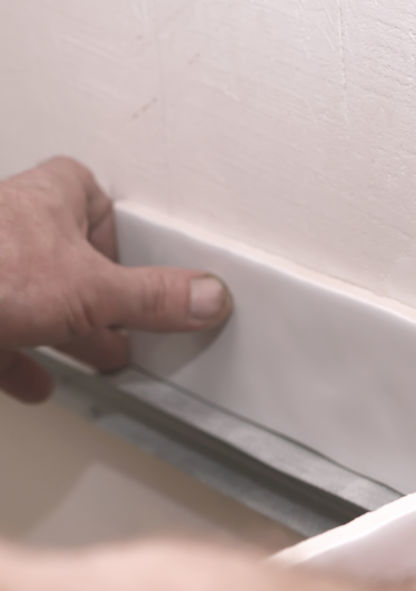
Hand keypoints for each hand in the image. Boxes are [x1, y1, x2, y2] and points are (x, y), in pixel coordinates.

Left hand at [0, 157, 231, 402]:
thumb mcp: (92, 290)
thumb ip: (153, 297)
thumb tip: (208, 295)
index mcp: (48, 198)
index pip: (92, 196)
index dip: (115, 231)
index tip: (138, 264)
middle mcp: (11, 225)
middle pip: (67, 255)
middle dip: (97, 294)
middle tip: (123, 321)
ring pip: (31, 296)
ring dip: (62, 329)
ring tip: (92, 354)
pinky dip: (18, 361)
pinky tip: (34, 381)